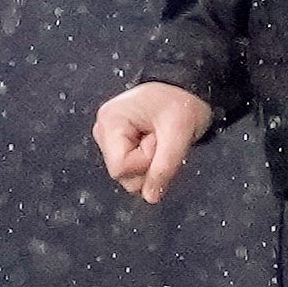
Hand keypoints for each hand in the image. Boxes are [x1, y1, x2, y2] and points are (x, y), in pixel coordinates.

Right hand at [95, 82, 214, 204]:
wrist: (184, 89)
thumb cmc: (181, 102)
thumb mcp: (179, 134)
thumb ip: (164, 167)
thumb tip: (150, 197)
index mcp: (111, 121)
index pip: (120, 168)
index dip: (145, 163)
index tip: (159, 142)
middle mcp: (103, 130)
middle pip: (122, 174)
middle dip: (148, 164)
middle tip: (161, 139)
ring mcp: (108, 138)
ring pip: (127, 174)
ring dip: (150, 163)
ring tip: (159, 139)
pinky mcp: (117, 144)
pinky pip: (132, 168)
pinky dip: (148, 160)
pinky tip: (154, 142)